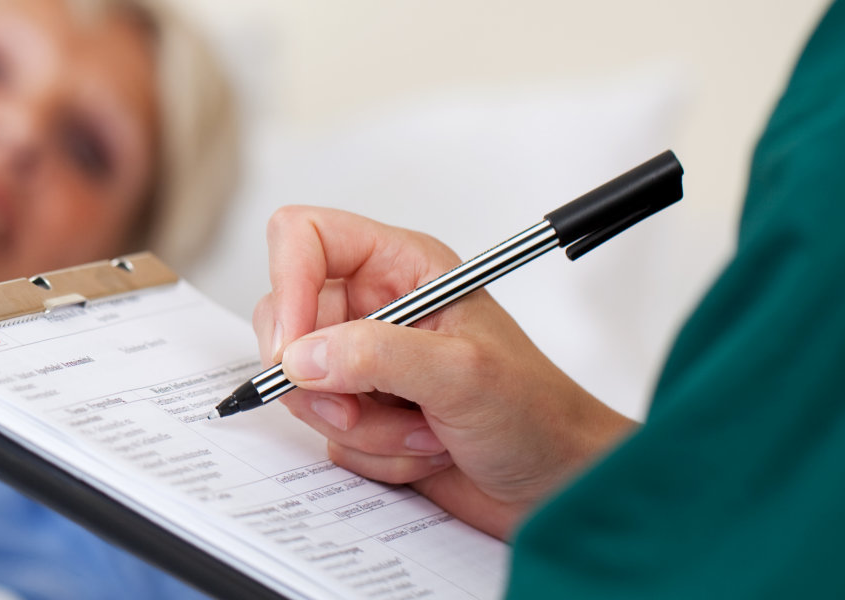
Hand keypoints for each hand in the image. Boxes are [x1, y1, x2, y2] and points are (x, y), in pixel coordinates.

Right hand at [253, 206, 635, 539]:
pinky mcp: (364, 415)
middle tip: (362, 409)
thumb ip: (378, 356)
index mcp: (402, 268)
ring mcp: (366, 366)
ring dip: (363, 428)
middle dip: (325, 382)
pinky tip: (425, 450)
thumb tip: (303, 357)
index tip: (293, 349)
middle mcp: (377, 309)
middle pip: (289, 321)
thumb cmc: (537, 413)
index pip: (306, 238)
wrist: (558, 483)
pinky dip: (373, 455)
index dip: (287, 285)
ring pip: (305, 390)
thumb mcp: (463, 374)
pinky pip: (328, 436)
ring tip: (425, 432)